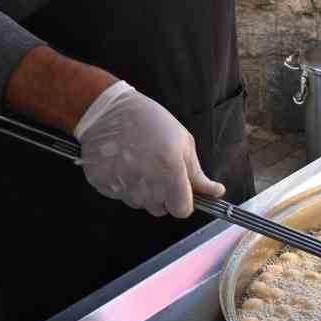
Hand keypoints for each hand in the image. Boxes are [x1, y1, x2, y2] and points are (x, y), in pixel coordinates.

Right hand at [73, 81, 225, 217]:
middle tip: (158, 169)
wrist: (107, 111)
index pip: (182, 210)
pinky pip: (121, 196)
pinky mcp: (103, 187)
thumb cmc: (148, 120)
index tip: (181, 190)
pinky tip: (124, 164)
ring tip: (139, 163)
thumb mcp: (182, 141)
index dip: (184, 201)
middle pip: (161, 209)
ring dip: (144, 191)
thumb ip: (197, 173)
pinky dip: (124, 185)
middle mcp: (146, 185)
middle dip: (164, 195)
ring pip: (141, 204)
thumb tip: (216, 192)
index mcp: (170, 172)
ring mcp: (122, 188)